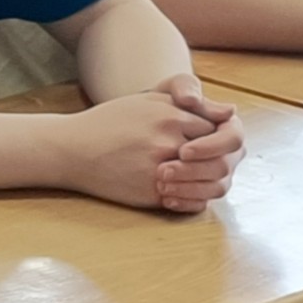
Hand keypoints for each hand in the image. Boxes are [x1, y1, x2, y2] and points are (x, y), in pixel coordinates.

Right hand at [58, 82, 242, 214]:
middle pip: (218, 157)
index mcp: (171, 116)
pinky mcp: (152, 192)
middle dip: (217, 163)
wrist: (72, 149)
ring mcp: (161, 169)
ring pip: (207, 181)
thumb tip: (229, 112)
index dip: (216, 139)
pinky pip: (189, 201)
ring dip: (205, 182)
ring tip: (191, 177)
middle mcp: (169, 141)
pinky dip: (192, 199)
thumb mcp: (149, 101)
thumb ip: (189, 103)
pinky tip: (179, 191)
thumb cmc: (110, 122)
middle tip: (204, 165)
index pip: (218, 129)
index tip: (206, 143)